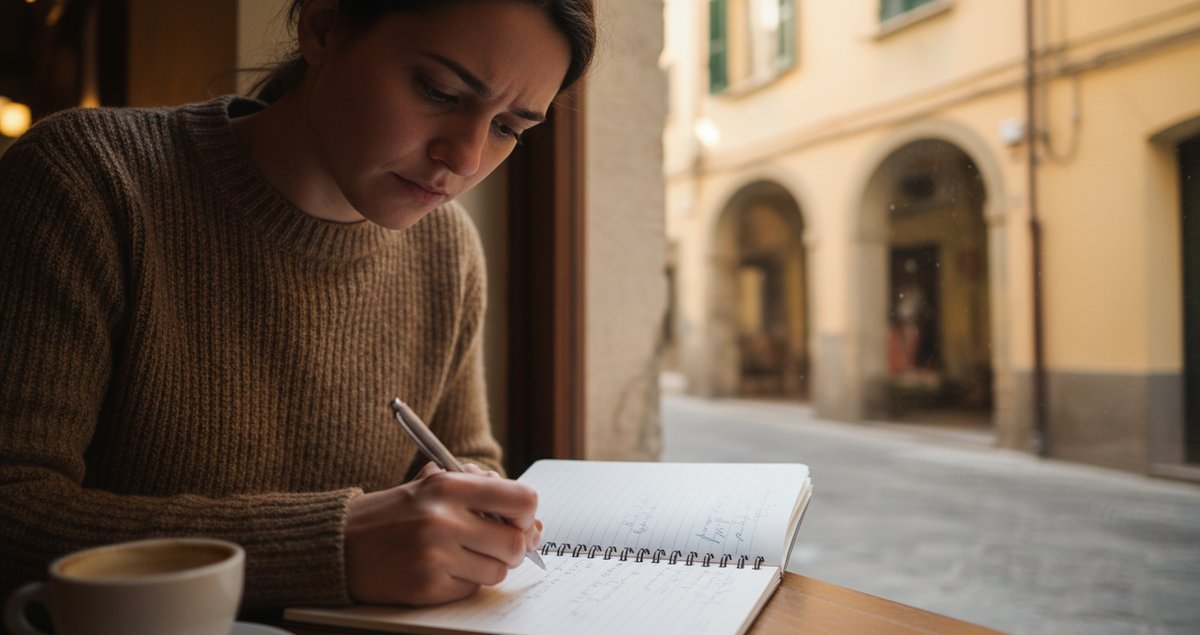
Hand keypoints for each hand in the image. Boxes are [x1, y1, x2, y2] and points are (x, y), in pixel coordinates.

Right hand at [344, 463, 541, 605]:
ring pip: (497, 571)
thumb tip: (534, 521)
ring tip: (462, 554)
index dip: (527, 514)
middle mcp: (444, 520)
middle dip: (514, 547)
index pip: (521, 499)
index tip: (520, 521)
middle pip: (515, 543)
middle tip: (498, 545)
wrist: (339, 543)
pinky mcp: (427, 587)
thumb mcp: (434, 484)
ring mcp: (435, 556)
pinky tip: (442, 569)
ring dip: (488, 566)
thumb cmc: (394, 513)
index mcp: (449, 487)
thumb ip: (482, 492)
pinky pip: (471, 589)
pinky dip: (464, 581)